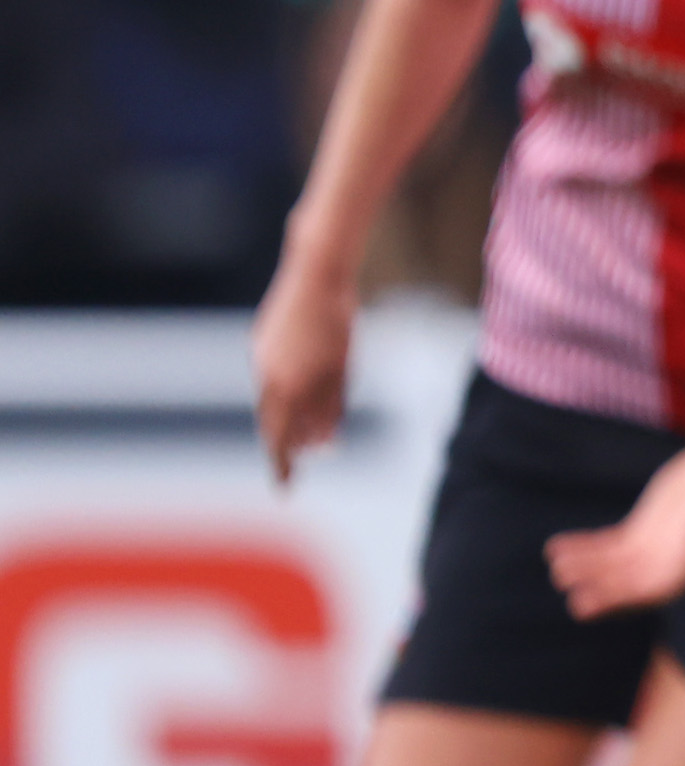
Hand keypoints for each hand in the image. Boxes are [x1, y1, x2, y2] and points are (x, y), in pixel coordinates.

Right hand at [254, 255, 355, 483]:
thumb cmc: (337, 322)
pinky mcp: (262, 341)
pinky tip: (301, 397)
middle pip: (272, 423)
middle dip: (286, 446)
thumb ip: (330, 406)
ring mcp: (261, 357)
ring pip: (271, 400)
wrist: (316, 275)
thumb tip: (324, 442)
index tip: (285, 490)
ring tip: (310, 435)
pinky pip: (271, 378)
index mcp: (286, 386)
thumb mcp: (341, 369)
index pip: (281, 439)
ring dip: (289, 419)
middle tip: (295, 468)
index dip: (284, 465)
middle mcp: (267, 376)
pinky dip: (285, 394)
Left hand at [546, 441, 684, 619]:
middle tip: (566, 586)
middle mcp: (668, 565)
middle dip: (597, 588)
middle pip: (625, 584)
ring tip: (556, 566)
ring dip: (585, 568)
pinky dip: (583, 547)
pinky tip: (555, 547)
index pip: (650, 591)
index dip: (618, 599)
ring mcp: (651, 549)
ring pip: (611, 566)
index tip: (588, 602)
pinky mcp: (639, 532)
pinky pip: (606, 545)